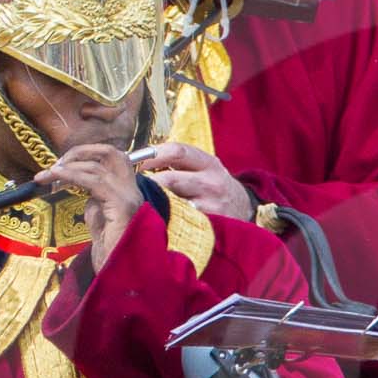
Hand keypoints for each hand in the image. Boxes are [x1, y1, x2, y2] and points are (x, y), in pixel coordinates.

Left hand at [38, 144, 144, 271]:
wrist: (124, 277)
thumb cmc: (111, 254)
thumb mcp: (99, 220)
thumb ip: (95, 201)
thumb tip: (80, 185)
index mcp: (128, 193)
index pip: (112, 159)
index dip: (88, 155)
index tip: (63, 165)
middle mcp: (132, 191)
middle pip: (111, 152)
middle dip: (82, 151)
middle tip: (57, 163)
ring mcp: (129, 197)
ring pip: (98, 165)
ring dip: (68, 166)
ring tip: (47, 174)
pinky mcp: (121, 206)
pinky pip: (94, 180)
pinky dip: (72, 175)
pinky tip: (55, 177)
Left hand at [139, 142, 253, 220]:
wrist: (245, 209)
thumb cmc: (215, 186)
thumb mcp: (205, 167)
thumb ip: (179, 163)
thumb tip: (139, 162)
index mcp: (209, 163)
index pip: (177, 151)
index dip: (152, 155)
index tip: (135, 163)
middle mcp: (212, 182)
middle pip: (171, 179)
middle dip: (148, 184)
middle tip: (132, 189)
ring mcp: (212, 205)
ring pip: (173, 203)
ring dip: (155, 204)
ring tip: (141, 205)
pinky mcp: (210, 225)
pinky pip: (181, 222)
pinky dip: (166, 221)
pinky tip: (158, 221)